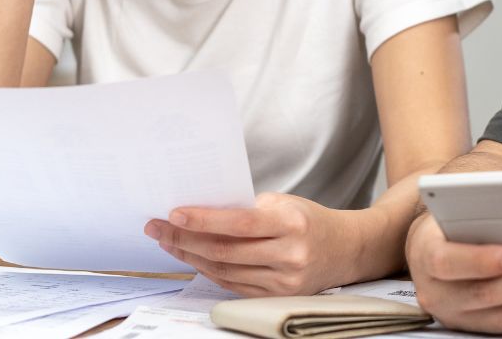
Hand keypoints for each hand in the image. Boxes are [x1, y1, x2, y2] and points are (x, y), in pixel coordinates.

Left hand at [144, 193, 355, 295]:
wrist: (344, 250)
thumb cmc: (308, 218)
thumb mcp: (284, 203)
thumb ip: (247, 209)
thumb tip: (201, 211)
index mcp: (291, 223)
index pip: (238, 224)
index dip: (203, 220)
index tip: (174, 214)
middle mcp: (289, 255)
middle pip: (226, 251)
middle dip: (185, 240)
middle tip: (158, 227)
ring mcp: (283, 282)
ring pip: (225, 271)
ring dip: (191, 257)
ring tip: (168, 241)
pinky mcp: (276, 298)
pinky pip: (234, 285)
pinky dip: (210, 271)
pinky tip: (193, 258)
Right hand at [406, 213, 501, 335]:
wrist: (432, 246)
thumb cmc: (447, 222)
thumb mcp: (450, 207)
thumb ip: (476, 207)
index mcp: (424, 256)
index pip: (449, 262)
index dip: (483, 261)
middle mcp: (438, 293)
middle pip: (488, 294)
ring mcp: (460, 316)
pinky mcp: (482, 329)